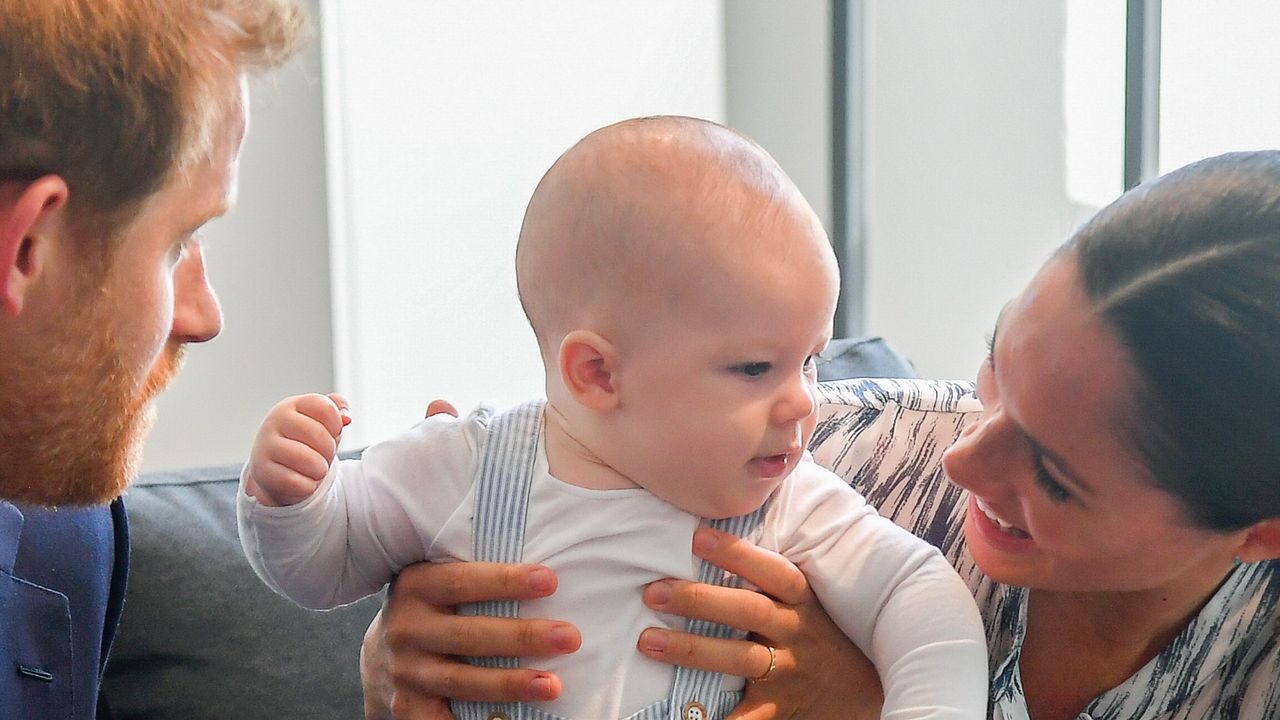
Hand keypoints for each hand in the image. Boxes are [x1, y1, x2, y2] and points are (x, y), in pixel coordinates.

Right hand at [243, 392, 349, 505]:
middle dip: (329, 450)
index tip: (332, 432)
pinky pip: (299, 483)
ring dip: (321, 469)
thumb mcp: (321, 421)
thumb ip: (337, 409)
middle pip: (318, 434)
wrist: (274, 470)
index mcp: (291, 405)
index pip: (325, 408)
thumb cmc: (303, 442)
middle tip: (324, 455)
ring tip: (315, 468)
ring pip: (310, 461)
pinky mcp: (264, 472)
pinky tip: (302, 480)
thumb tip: (346, 417)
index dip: (336, 425)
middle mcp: (275, 422)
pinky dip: (308, 486)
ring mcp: (266, 447)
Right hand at [360, 398, 580, 718]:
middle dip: (520, 636)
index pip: (461, 580)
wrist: (385, 667)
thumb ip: (444, 485)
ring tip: (558, 685)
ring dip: (511, 685)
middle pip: (466, 634)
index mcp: (415, 582)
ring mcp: (407, 674)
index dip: (505, 580)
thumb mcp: (431, 545)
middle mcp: (405, 628)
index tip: (553, 577)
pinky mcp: (413, 712)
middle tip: (573, 635)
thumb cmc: (431, 597)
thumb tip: (436, 404)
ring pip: (462, 681)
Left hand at [637, 528, 883, 719]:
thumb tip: (711, 533)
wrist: (866, 692)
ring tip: (648, 642)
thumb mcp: (808, 602)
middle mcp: (797, 633)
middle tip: (654, 592)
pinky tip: (684, 713)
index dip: (737, 553)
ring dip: (691, 649)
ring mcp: (788, 672)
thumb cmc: (824, 635)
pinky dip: (717, 717)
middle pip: (748, 611)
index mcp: (803, 602)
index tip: (697, 537)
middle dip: (699, 600)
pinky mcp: (780, 708)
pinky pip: (746, 715)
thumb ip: (770, 578)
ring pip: (739, 658)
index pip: (773, 571)